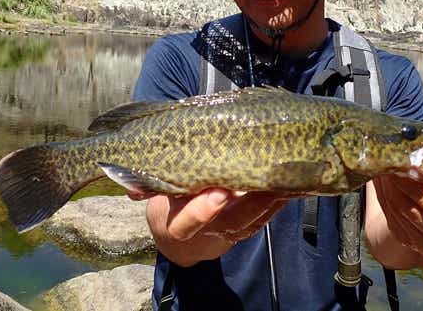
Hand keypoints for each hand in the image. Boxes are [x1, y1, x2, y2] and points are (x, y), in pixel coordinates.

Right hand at [145, 189, 287, 266]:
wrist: (179, 242)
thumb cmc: (166, 207)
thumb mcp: (154, 197)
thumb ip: (152, 187)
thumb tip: (134, 187)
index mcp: (174, 225)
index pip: (187, 224)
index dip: (203, 211)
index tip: (218, 193)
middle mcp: (203, 234)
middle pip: (230, 223)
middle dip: (250, 205)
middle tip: (267, 184)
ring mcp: (226, 234)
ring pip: (251, 222)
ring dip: (270, 202)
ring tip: (285, 181)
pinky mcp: (242, 230)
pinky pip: (261, 220)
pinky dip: (275, 205)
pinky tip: (288, 187)